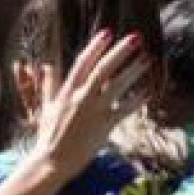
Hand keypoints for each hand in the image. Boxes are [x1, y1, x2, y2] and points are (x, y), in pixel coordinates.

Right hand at [28, 30, 150, 178]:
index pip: (83, 62)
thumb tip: (47, 66)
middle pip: (104, 69)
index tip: (108, 33)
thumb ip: (49, 85)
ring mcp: (94, 111)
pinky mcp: (105, 126)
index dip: (96, 47)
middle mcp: (81, 97)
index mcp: (67, 91)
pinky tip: (147, 91)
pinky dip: (136, 100)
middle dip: (121, 52)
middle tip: (135, 39)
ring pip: (117, 86)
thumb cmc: (48, 135)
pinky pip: (124, 110)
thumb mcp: (47, 106)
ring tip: (147, 60)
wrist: (52, 161)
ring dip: (133, 71)